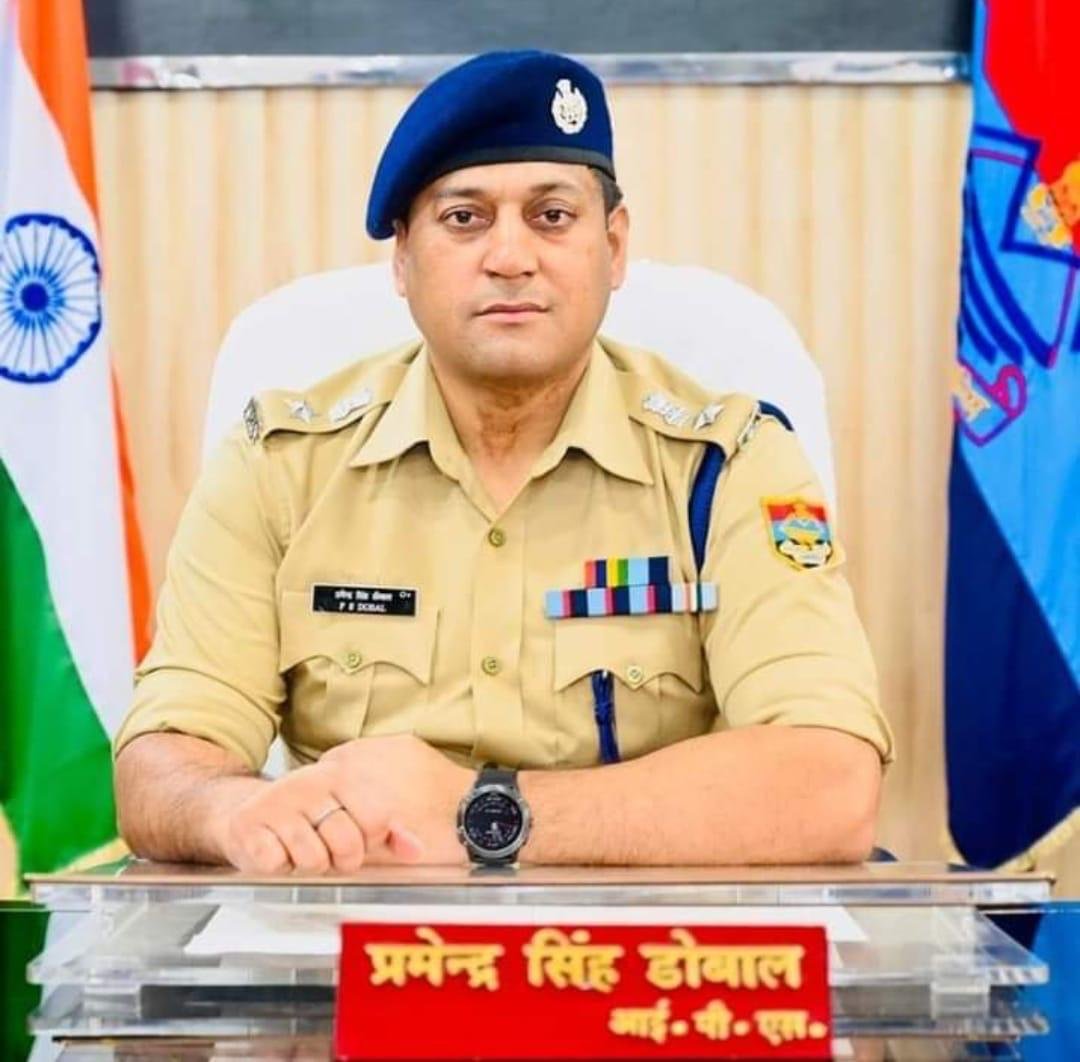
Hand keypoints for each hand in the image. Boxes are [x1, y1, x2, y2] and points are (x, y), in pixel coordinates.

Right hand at [213, 734, 471, 872]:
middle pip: (347, 846)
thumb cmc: (304, 819)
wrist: (241, 813)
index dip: (368, 841)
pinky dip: (278, 867)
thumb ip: (387, 832)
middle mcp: (306, 785)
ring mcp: (276, 804)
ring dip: (307, 865)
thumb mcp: (348, 818)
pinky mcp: (248, 827)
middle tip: (323, 848)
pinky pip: (277, 864)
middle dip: (339, 858)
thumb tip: (417, 849)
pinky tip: (275, 853)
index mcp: (336, 776)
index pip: (375, 820)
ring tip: (298, 849)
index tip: (356, 837)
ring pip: (313, 860)